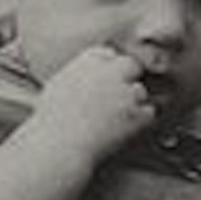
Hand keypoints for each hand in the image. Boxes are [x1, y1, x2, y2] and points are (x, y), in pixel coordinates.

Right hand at [30, 45, 155, 163]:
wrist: (59, 146)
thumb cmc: (51, 122)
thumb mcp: (57, 86)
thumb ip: (77, 74)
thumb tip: (87, 76)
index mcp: (88, 62)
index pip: (107, 53)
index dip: (108, 68)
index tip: (104, 81)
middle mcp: (110, 73)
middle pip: (130, 65)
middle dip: (127, 78)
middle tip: (118, 98)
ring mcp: (124, 92)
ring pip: (140, 91)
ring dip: (133, 102)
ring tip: (115, 119)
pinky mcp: (135, 113)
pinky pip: (149, 112)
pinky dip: (141, 121)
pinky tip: (127, 129)